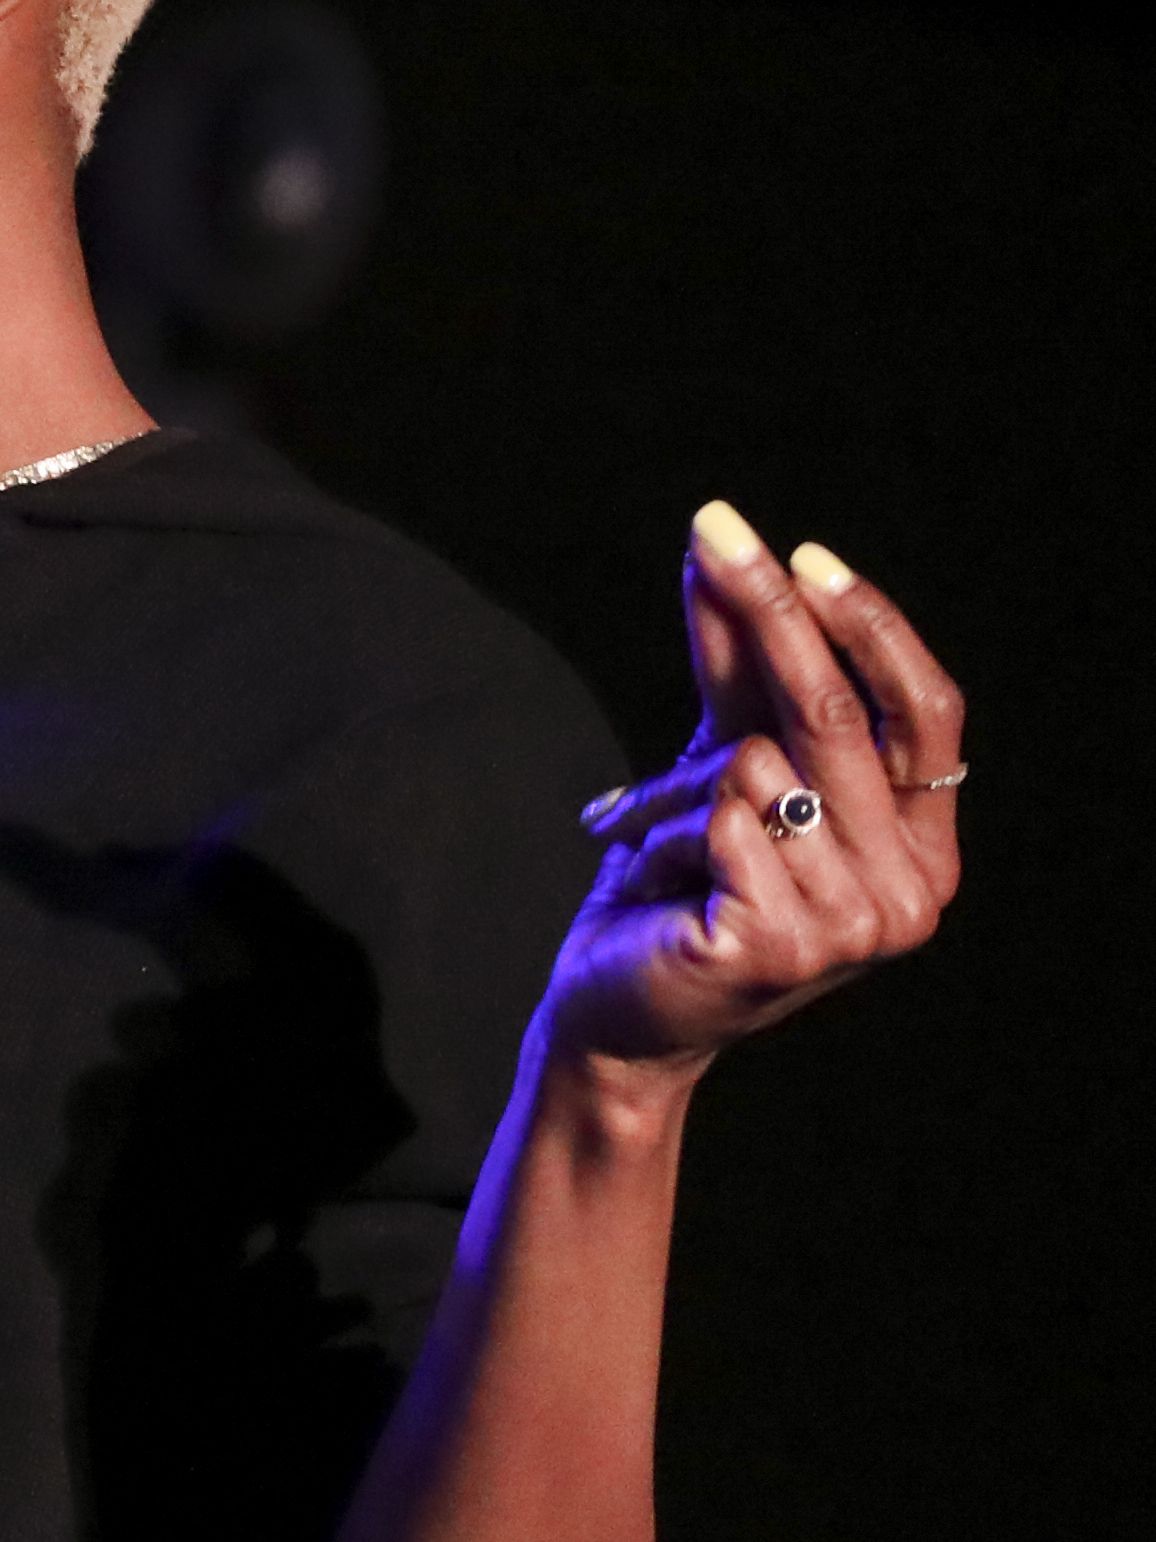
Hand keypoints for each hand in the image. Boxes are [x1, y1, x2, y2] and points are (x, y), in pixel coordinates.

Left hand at [549, 505, 964, 1076]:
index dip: (872, 629)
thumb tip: (720, 549)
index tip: (802, 553)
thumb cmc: (674, 889)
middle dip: (771, 614)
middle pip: (839, 715)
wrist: (614, 1010)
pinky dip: (660, 837)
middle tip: (716, 530)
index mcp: (921, 846)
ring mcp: (857, 925)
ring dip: (676, 793)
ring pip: (755, 766)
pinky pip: (715, 821)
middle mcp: (912, 890)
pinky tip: (657, 891)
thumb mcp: (714, 765)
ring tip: (660, 853)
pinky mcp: (783, 944)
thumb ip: (734, 668)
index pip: (926, 712)